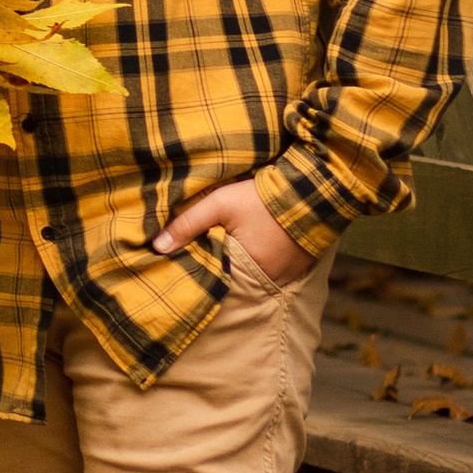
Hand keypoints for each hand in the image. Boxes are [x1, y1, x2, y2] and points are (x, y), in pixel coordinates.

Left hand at [151, 177, 313, 280]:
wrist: (316, 188)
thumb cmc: (264, 196)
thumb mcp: (221, 203)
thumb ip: (188, 223)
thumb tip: (157, 247)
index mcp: (245, 269)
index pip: (213, 282)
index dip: (198, 276)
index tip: (181, 271)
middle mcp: (266, 280)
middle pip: (233, 283)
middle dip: (218, 274)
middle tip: (203, 263)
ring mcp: (284, 276)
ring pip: (252, 279)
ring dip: (240, 270)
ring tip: (227, 257)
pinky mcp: (298, 268)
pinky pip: (271, 273)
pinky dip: (260, 265)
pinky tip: (253, 252)